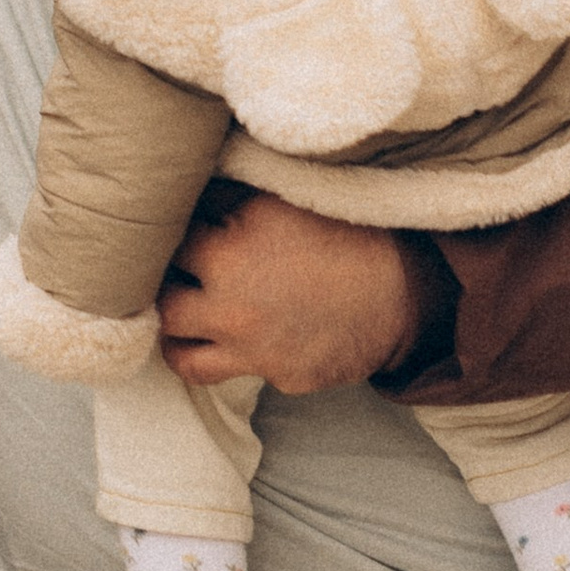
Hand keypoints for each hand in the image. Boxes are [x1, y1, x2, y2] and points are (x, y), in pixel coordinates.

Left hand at [155, 184, 423, 396]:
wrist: (405, 290)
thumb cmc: (346, 234)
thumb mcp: (280, 201)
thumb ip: (229, 200)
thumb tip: (188, 193)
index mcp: (227, 252)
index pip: (170, 241)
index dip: (177, 234)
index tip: (185, 231)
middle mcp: (229, 306)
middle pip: (164, 299)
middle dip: (169, 284)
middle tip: (180, 274)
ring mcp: (251, 349)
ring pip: (179, 350)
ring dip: (177, 331)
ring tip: (184, 316)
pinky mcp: (276, 376)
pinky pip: (229, 372)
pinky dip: (225, 356)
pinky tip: (232, 338)